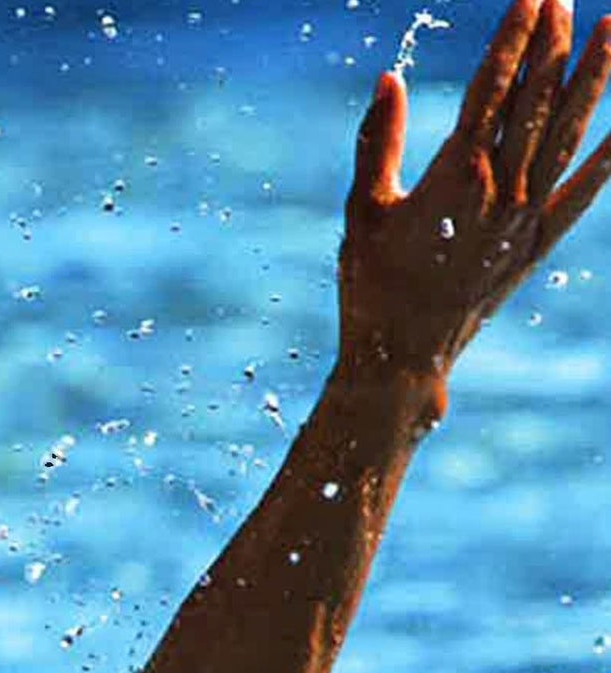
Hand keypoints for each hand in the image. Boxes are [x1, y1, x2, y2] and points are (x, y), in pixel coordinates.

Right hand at [339, 0, 610, 391]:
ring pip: (568, 132)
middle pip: (537, 97)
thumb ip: (376, 144)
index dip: (515, 35)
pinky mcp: (535, 245)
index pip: (495, 86)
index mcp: (456, 174)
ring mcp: (525, 217)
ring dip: (594, 76)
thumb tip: (390, 81)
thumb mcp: (364, 212)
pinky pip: (583, 194)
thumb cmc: (373, 287)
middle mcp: (502, 188)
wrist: (402, 359)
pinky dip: (609, 160)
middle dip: (554, 40)